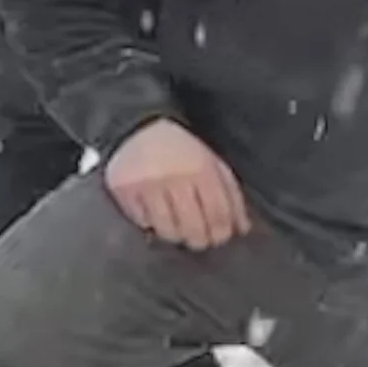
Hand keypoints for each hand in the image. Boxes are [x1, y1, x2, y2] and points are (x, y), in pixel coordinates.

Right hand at [105, 119, 251, 249]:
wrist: (140, 127)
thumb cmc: (182, 150)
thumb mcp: (212, 163)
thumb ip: (230, 194)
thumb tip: (243, 228)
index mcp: (203, 170)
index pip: (218, 214)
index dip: (222, 232)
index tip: (221, 238)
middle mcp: (176, 179)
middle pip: (193, 227)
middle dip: (200, 240)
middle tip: (199, 239)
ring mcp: (148, 186)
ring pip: (167, 230)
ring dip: (175, 235)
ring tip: (177, 229)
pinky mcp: (125, 191)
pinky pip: (141, 222)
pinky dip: (149, 224)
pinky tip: (153, 215)